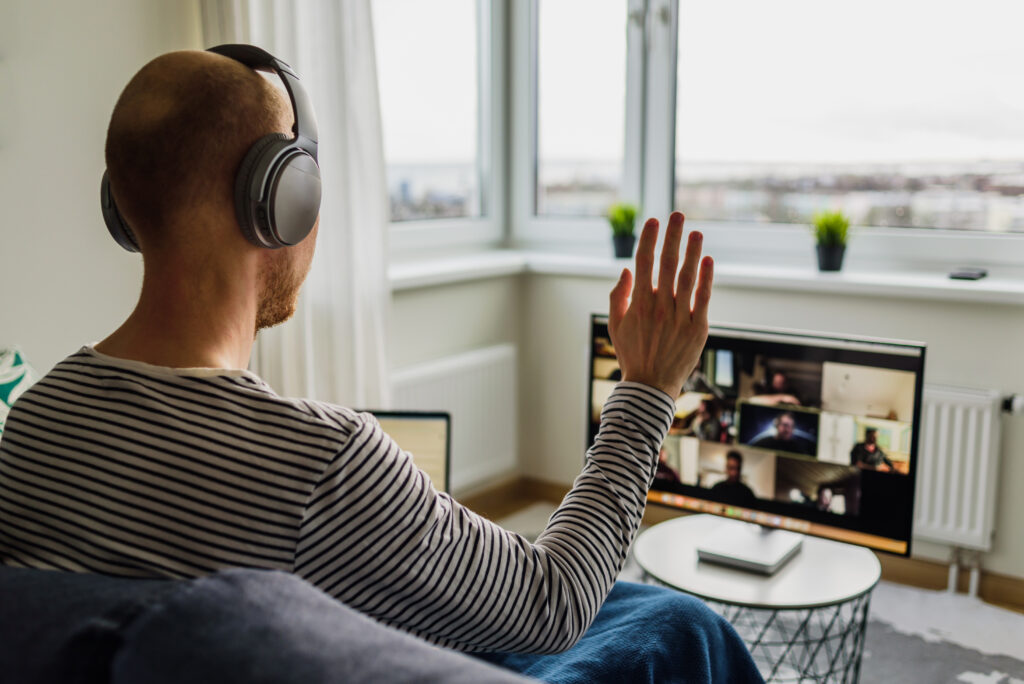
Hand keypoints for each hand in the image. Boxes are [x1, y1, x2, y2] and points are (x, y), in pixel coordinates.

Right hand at [608, 212, 712, 398]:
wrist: (650, 386)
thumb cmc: (631, 354)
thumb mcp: (615, 325)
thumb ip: (618, 296)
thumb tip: (627, 270)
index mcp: (638, 303)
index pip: (643, 262)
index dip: (648, 239)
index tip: (653, 221)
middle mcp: (659, 306)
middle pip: (667, 262)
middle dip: (672, 236)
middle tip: (677, 214)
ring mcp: (680, 316)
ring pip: (688, 276)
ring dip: (692, 251)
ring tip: (696, 232)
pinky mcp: (697, 327)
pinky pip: (703, 297)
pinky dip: (706, 277)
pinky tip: (707, 260)